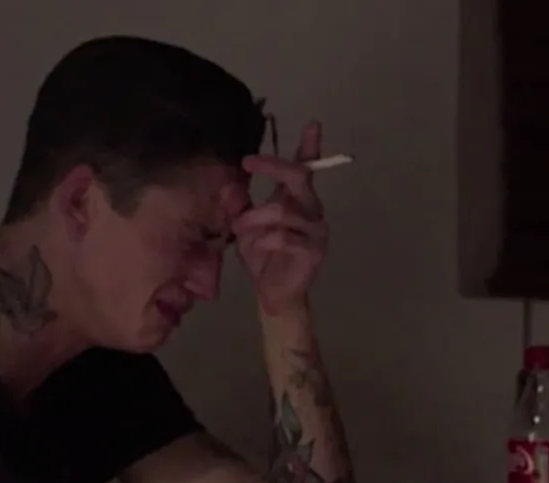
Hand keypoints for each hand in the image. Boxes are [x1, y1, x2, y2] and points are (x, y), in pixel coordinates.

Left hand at [235, 121, 328, 314]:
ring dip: (255, 217)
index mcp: (298, 199)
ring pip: (283, 210)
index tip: (312, 124)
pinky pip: (286, 236)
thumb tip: (231, 182)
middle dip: (274, 166)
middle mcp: (312, 210)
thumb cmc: (263, 256)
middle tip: (249, 163)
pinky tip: (260, 244)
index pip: (309, 168)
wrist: (274, 293)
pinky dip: (267, 238)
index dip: (312, 145)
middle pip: (300, 176)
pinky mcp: (314, 251)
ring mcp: (316, 230)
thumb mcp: (247, 225)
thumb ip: (242, 204)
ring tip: (239, 228)